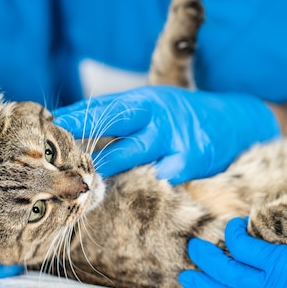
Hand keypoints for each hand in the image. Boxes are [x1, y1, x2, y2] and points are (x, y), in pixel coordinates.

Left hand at [54, 86, 278, 183]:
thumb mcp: (157, 107)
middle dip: (83, 138)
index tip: (48, 123)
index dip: (76, 115)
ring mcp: (176, 136)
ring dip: (106, 168)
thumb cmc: (185, 117)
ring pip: (131, 156)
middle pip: (112, 124)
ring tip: (85, 178)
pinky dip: (145, 183)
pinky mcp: (191, 160)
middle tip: (57, 152)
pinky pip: (159, 178)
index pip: (104, 106)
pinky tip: (136, 189)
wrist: (237, 121)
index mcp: (147, 98)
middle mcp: (159, 114)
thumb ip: (124, 118)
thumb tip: (80, 128)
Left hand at [179, 218, 286, 287]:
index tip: (232, 224)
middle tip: (193, 248)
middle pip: (230, 275)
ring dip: (207, 286)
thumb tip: (260, 225)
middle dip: (207, 261)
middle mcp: (275, 287)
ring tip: (187, 278)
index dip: (233, 235)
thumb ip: (285, 234)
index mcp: (285, 264)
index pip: (245, 249)